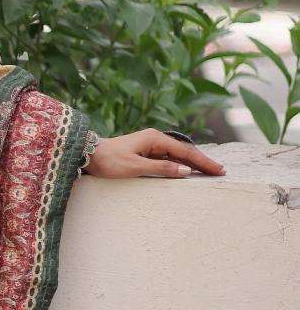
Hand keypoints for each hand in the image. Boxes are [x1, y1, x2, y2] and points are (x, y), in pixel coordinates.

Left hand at [85, 129, 225, 179]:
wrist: (88, 155)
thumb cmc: (109, 161)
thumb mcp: (135, 167)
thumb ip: (161, 168)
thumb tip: (185, 171)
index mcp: (155, 138)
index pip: (185, 151)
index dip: (203, 162)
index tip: (218, 170)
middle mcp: (155, 138)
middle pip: (185, 150)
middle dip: (202, 161)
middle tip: (220, 171)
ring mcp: (151, 144)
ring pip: (178, 154)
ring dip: (193, 162)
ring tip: (209, 171)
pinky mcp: (145, 151)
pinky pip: (168, 157)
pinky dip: (180, 164)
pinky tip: (188, 170)